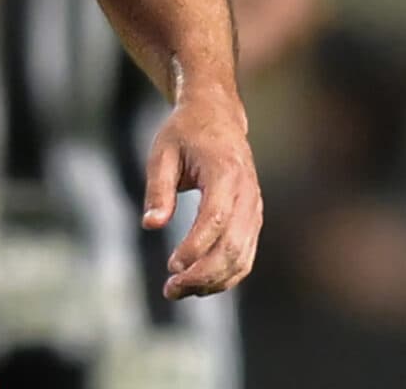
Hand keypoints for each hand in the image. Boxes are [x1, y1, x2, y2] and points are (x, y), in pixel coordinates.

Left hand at [142, 88, 261, 299]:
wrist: (217, 116)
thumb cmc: (185, 133)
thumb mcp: (163, 152)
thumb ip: (158, 189)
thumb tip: (152, 225)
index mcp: (225, 171)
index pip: (216, 217)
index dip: (195, 247)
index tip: (171, 266)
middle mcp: (246, 192)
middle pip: (233, 245)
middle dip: (203, 274)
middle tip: (170, 288)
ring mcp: (254, 207)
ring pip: (242, 256)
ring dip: (213, 281)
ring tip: (178, 290)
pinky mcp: (253, 218)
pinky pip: (245, 255)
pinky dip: (225, 275)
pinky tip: (199, 283)